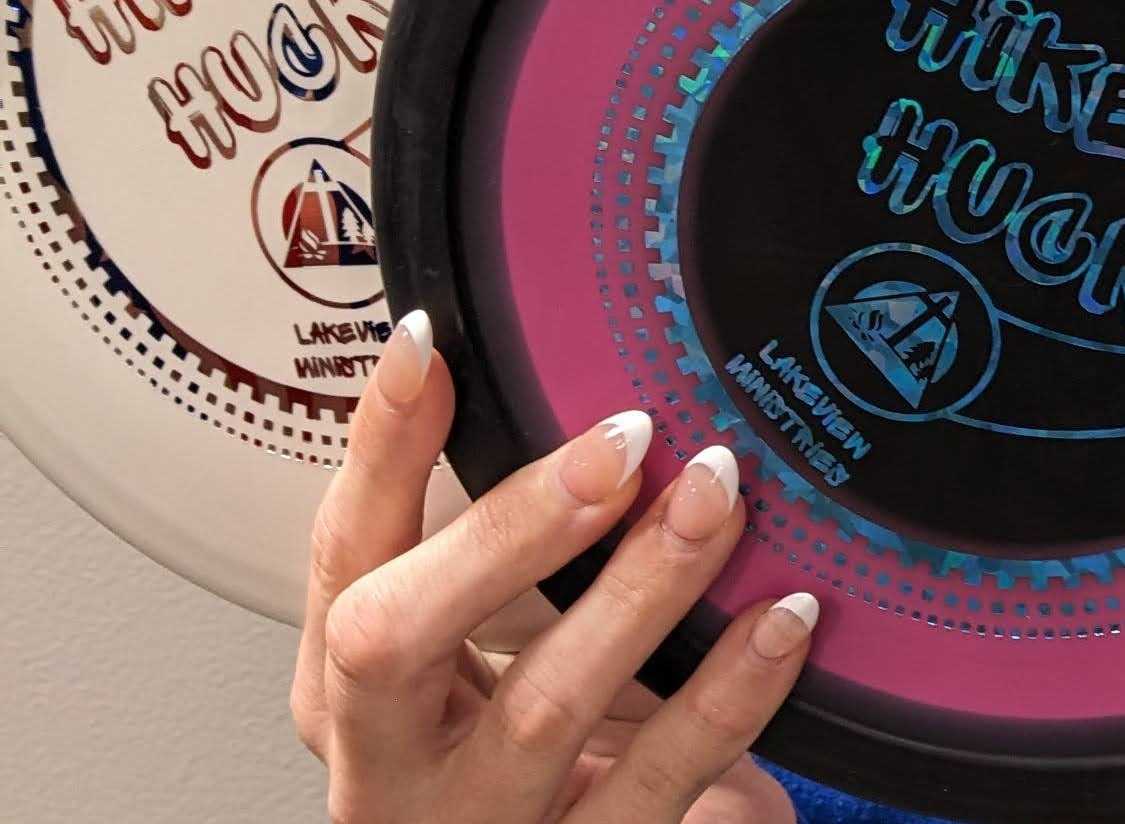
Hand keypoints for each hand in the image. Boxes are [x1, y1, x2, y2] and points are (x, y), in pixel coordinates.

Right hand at [290, 309, 820, 822]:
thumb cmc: (526, 757)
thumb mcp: (490, 650)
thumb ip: (499, 543)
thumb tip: (553, 384)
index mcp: (350, 690)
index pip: (341, 554)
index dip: (378, 449)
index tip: (430, 345)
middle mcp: (391, 766)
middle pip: (398, 640)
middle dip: (511, 530)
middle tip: (622, 443)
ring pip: (545, 707)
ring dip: (642, 591)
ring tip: (718, 502)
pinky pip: (662, 780)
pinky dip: (730, 696)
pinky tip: (781, 624)